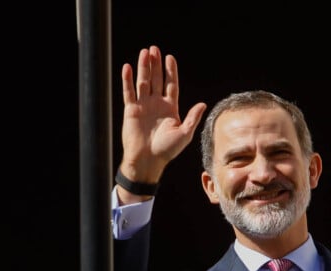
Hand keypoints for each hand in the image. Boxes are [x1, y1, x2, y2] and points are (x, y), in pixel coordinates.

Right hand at [118, 45, 206, 195]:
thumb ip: (192, 118)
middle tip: (154, 49)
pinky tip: (128, 67)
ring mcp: (143, 106)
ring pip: (143, 82)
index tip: (170, 58)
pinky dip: (128, 80)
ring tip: (144, 52)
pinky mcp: (131, 110)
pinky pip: (129, 92)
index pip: (171, 85)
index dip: (171, 72)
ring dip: (143, 67)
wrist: (147, 160)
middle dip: (156, 65)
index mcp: (170, 109)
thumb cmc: (167, 151)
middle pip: (157, 80)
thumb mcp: (184, 134)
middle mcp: (156, 105)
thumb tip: (203, 104)